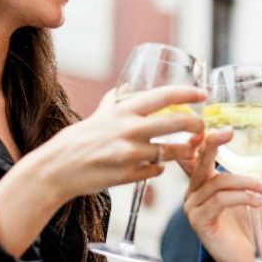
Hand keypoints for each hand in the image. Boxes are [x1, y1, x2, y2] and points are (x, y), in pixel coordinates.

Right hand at [35, 85, 206, 199]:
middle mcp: (130, 129)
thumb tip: (127, 86)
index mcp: (124, 110)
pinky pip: (157, 170)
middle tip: (202, 128)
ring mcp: (132, 154)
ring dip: (184, 150)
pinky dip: (160, 167)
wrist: (59, 168)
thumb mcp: (99, 114)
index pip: (164, 96)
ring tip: (187, 149)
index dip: (187, 93)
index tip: (202, 94)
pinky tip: (157, 165)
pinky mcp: (130, 175)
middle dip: (197, 125)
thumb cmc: (79, 139)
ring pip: (172, 151)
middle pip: (177, 123)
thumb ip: (115, 100)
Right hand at [183, 130, 261, 261]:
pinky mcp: (200, 221)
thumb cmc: (249, 224)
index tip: (207, 126)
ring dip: (247, 183)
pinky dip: (243, 197)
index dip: (196, 140)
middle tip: (228, 131)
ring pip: (219, 182)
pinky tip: (258, 202)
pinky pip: (221, 200)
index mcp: (202, 182)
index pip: (192, 156)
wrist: (249, 256)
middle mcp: (192, 192)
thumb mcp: (261, 187)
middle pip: (199, 162)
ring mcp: (193, 207)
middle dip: (212, 144)